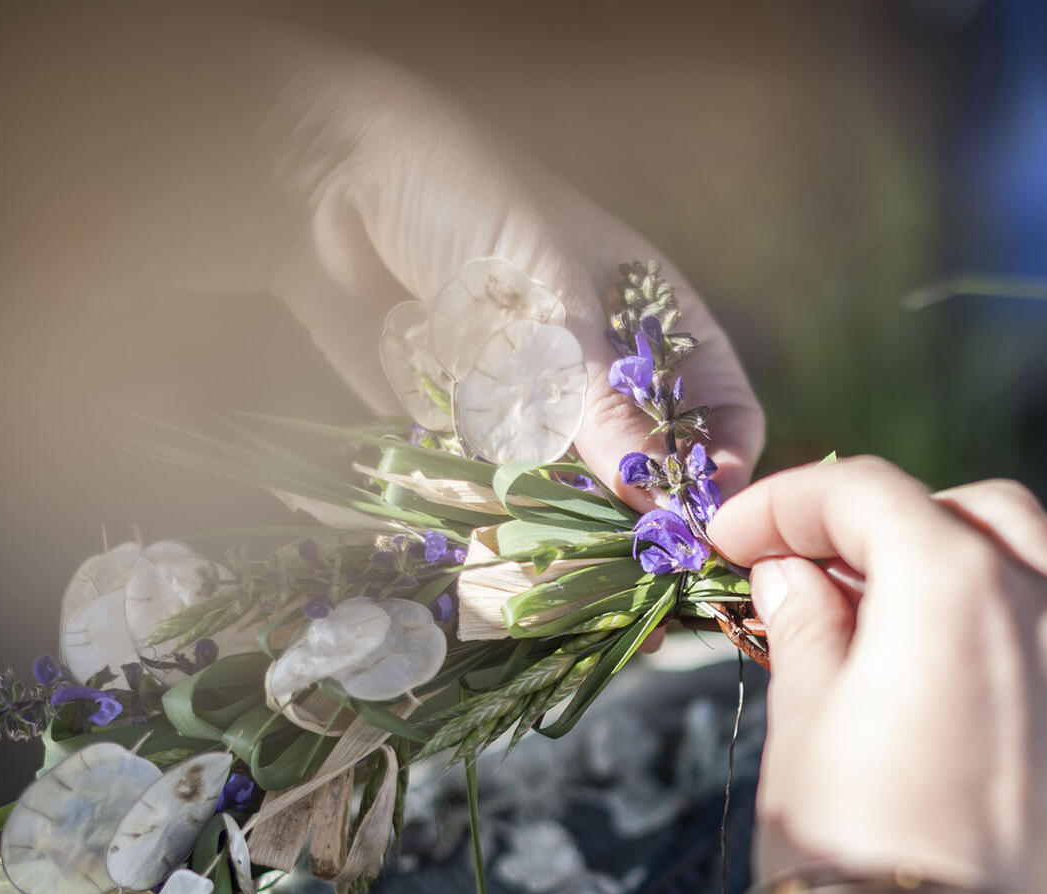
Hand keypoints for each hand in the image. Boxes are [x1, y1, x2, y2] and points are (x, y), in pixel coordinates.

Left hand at [262, 50, 762, 507]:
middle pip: (647, 466)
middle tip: (625, 563)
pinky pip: (492, 486)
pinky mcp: (462, 423)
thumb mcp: (548, 297)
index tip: (696, 518)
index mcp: (654, 317)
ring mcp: (533, 397)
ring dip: (559, 522)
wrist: (326, 177)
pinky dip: (486, 508)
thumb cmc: (463, 202)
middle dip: (637, 514)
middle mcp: (601, 366)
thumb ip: (598, 400)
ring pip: (570, 489)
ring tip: (549, 552)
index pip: (720, 409)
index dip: (720, 464)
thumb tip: (654, 493)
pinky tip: (475, 522)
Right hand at [707, 457, 1046, 893]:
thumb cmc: (850, 862)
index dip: (791, 503)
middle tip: (835, 580)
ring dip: (1034, 562)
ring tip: (975, 602)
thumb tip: (792, 574)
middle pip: (982, 512)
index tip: (745, 541)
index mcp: (950, 586)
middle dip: (902, 526)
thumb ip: (808, 628)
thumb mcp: (801, 727)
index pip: (864, 496)